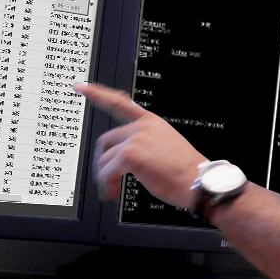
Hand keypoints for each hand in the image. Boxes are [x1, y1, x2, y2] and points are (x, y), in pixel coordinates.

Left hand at [75, 82, 206, 204]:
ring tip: (113, 189)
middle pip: (106, 140)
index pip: (119, 102)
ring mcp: (135, 139)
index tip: (82, 86)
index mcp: (151, 122)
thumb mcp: (167, 145)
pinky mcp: (130, 155)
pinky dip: (107, 184)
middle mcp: (141, 127)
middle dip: (103, 160)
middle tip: (107, 176)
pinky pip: (106, 171)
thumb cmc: (186, 170)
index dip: (97, 93)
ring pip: (104, 158)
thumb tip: (125, 156)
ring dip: (105, 176)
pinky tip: (113, 192)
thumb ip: (146, 142)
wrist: (198, 180)